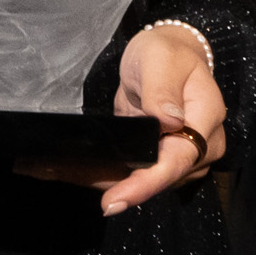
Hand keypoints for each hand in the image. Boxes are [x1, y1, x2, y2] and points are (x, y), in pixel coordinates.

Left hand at [17, 25, 229, 213]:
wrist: (168, 55)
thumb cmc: (168, 53)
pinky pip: (130, 171)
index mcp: (204, 122)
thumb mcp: (161, 60)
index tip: (114, 201)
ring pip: (138, 179)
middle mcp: (196, 149)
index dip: (145, 184)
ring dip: (99, 180)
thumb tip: (168, 123)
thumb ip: (163, 90)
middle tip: (56, 178)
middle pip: (154, 178)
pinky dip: (101, 172)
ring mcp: (176, 157)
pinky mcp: (155, 157)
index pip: (175, 162)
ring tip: (51, 172)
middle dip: (111, 186)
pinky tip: (68, 169)